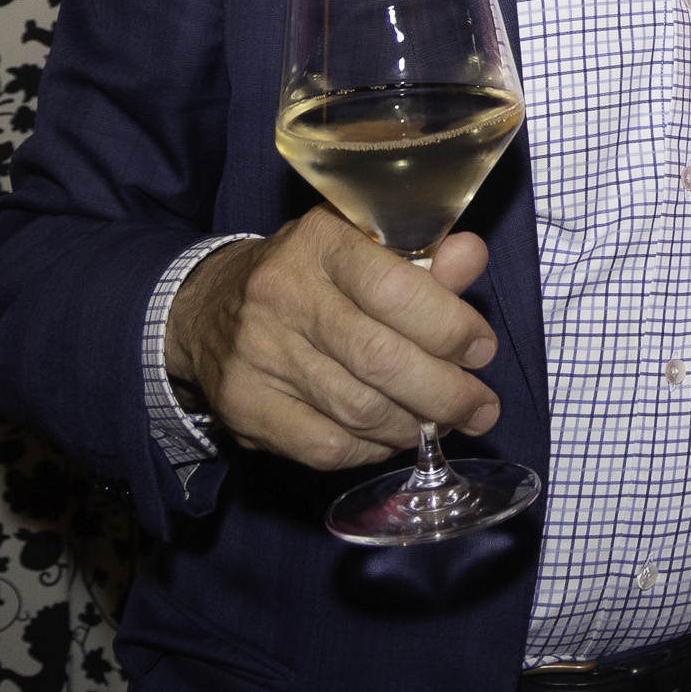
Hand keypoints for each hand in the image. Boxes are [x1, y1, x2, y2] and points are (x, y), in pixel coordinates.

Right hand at [162, 207, 500, 469]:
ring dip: (415, 424)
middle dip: (446, 392)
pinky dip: (371, 449)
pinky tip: (392, 437)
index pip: (396, 289)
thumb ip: (424, 258)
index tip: (481, 349)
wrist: (209, 306)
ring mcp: (258, 354)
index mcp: (320, 242)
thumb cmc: (308, 275)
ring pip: (358, 409)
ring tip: (444, 422)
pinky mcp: (244, 406)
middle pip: (381, 359)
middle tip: (481, 407)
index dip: (450, 328)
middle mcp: (282, 293)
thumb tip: (472, 257)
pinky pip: (326, 447)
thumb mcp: (362, 248)